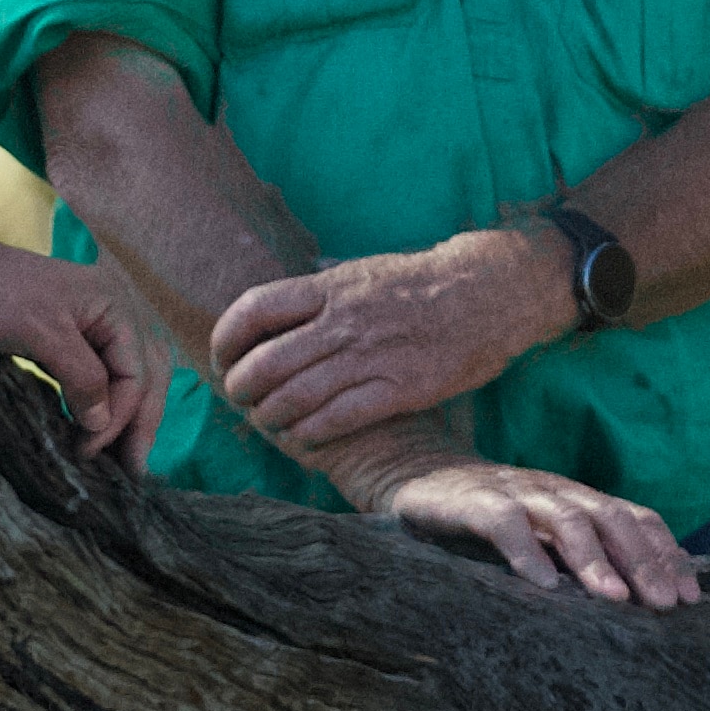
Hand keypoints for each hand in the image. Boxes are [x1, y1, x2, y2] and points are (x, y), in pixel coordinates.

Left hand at [0, 233, 168, 466]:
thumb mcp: (42, 334)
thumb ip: (82, 378)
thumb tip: (103, 425)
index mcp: (114, 304)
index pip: (138, 373)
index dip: (122, 417)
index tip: (91, 453)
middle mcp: (110, 315)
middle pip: (146, 374)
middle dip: (141, 422)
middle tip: (131, 472)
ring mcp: (87, 329)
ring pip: (127, 377)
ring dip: (127, 417)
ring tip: (120, 460)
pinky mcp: (62, 343)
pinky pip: (98, 378)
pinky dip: (102, 406)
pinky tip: (94, 432)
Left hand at [214, 225, 568, 452]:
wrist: (488, 291)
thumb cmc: (419, 284)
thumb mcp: (361, 272)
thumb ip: (317, 296)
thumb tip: (271, 316)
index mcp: (329, 287)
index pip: (254, 310)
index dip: (226, 339)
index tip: (221, 358)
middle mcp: (344, 320)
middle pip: (266, 362)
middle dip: (241, 388)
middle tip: (240, 398)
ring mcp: (372, 356)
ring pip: (296, 396)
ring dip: (271, 416)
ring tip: (268, 421)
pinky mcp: (401, 388)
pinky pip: (339, 419)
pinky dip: (311, 434)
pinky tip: (303, 438)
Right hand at [323, 429, 702, 608]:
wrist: (415, 474)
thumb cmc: (488, 517)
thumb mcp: (542, 533)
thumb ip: (581, 555)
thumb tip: (638, 603)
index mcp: (579, 500)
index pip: (635, 519)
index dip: (666, 555)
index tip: (691, 599)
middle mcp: (555, 491)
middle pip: (613, 518)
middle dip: (645, 561)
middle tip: (666, 607)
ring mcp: (515, 493)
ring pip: (566, 518)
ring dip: (594, 560)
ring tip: (614, 601)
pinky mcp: (473, 502)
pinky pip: (504, 525)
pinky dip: (526, 553)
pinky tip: (541, 588)